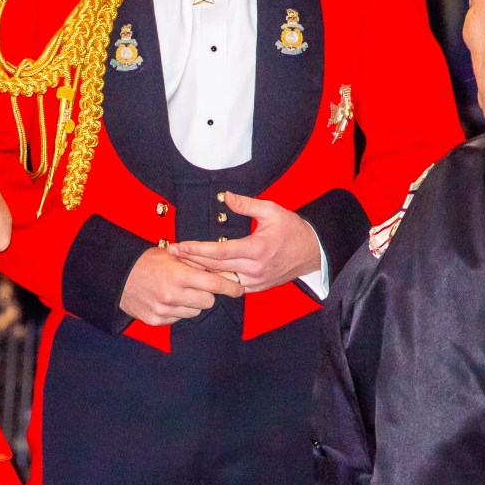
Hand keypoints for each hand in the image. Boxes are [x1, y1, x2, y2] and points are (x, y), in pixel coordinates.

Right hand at [119, 244, 242, 325]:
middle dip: (207, 293)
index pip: (214, 284)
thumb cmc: (146, 262)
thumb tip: (221, 270)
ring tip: (180, 291)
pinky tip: (168, 299)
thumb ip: (195, 263)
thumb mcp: (171, 255)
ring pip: (195, 311)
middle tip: (198, 285)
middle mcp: (173, 296)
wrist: (117, 277)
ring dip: (193, 302)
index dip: (230, 287)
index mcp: (178, 275)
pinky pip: (180, 318)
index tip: (239, 289)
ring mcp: (164, 310)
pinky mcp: (157, 321)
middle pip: (208, 301)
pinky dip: (179, 310)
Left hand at [173, 193, 320, 292]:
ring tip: (180, 262)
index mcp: (257, 249)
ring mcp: (256, 281)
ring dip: (200, 271)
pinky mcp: (257, 287)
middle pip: (215, 267)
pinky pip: (231, 285)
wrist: (313, 253)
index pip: (220, 252)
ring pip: (221, 278)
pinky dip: (215, 278)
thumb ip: (246, 205)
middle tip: (171, 252)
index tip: (180, 246)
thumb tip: (226, 197)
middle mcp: (254, 269)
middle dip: (191, 260)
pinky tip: (200, 271)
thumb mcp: (272, 210)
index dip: (197, 250)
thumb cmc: (293, 229)